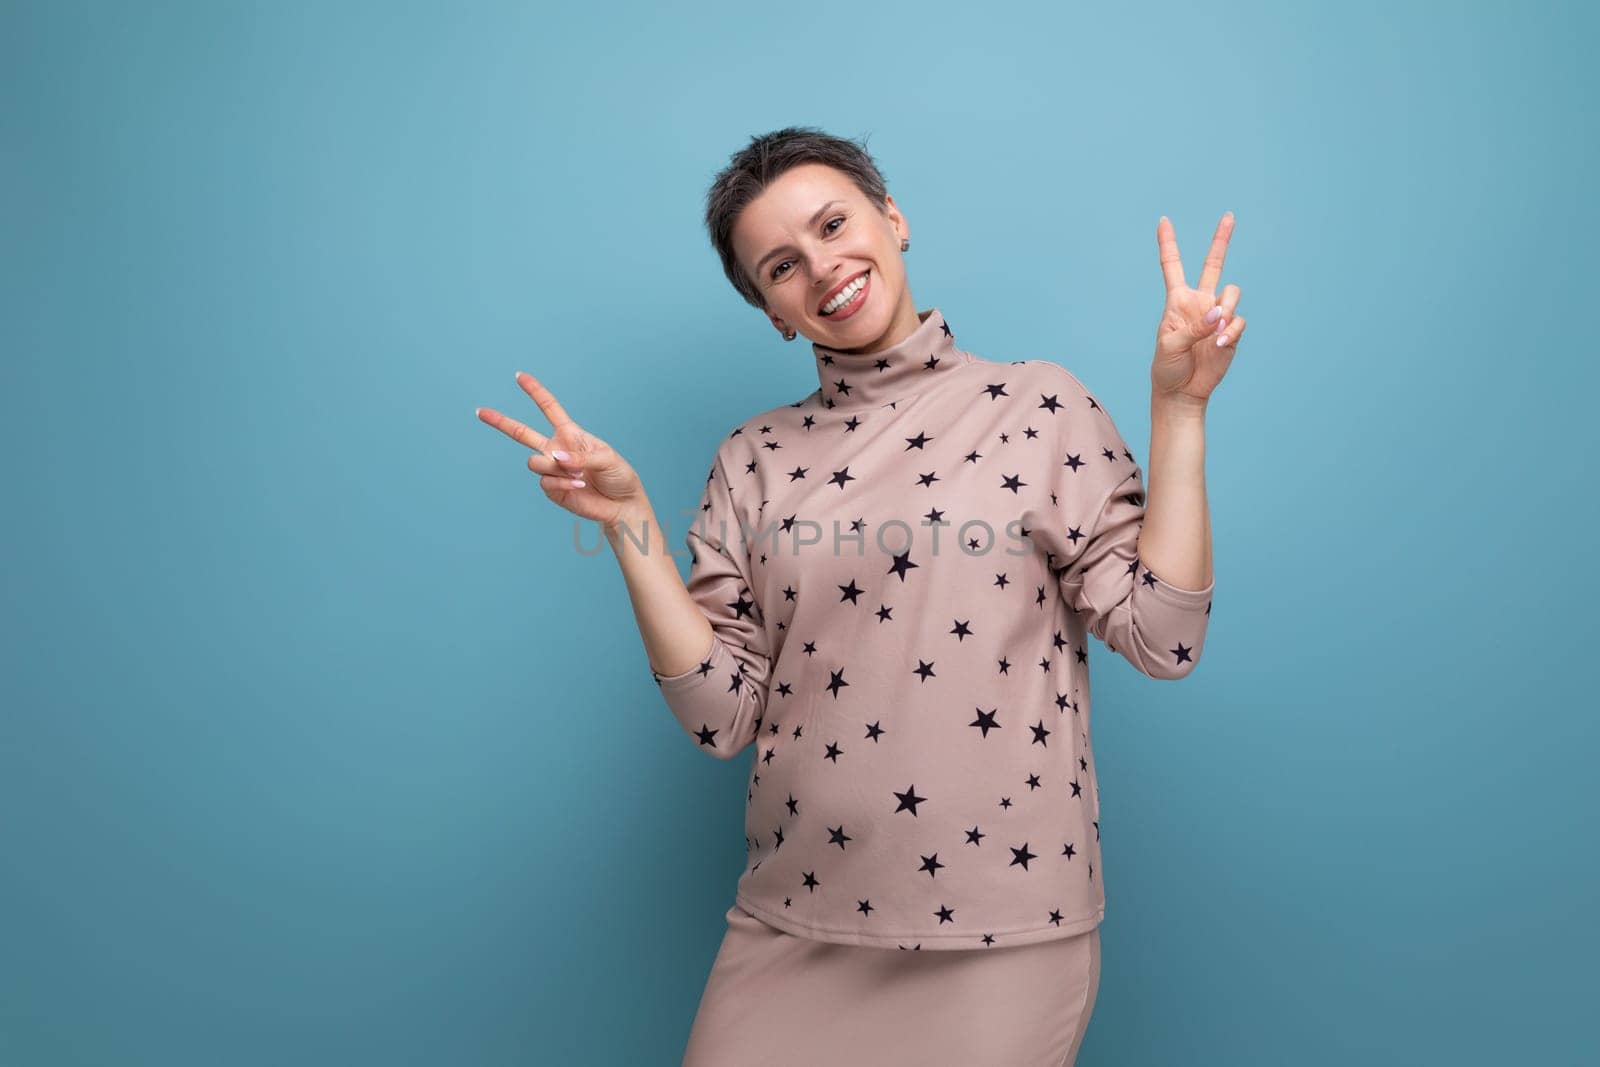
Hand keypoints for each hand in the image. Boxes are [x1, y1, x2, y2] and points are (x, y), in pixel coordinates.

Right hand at [476, 371, 644, 528]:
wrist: (621, 504)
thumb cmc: (618, 475)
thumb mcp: (606, 458)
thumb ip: (580, 456)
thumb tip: (555, 458)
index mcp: (570, 434)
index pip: (549, 409)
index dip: (535, 392)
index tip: (520, 376)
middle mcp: (557, 449)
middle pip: (522, 433)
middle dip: (500, 422)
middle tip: (480, 411)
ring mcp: (553, 470)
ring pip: (535, 463)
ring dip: (555, 468)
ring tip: (579, 475)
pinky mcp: (552, 490)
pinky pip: (545, 483)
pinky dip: (562, 484)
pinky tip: (578, 486)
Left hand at [1150, 212, 1246, 408]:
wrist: (1182, 392)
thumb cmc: (1167, 367)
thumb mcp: (1170, 346)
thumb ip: (1194, 327)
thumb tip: (1219, 314)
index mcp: (1177, 301)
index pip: (1172, 266)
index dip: (1168, 243)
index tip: (1163, 220)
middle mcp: (1200, 302)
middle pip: (1214, 264)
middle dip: (1222, 240)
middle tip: (1229, 216)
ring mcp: (1218, 316)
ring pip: (1232, 293)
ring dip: (1226, 310)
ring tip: (1214, 334)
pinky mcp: (1231, 331)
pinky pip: (1238, 321)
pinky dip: (1230, 332)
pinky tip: (1219, 346)